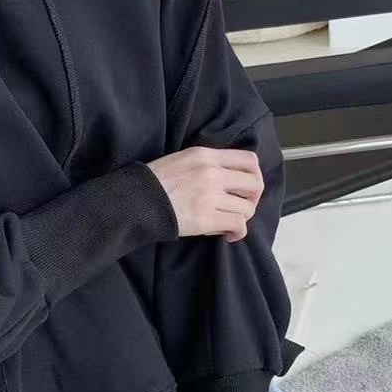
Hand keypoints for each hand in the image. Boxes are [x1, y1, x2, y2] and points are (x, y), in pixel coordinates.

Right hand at [145, 146, 263, 240]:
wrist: (136, 200)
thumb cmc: (155, 182)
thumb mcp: (182, 159)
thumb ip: (207, 163)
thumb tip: (229, 176)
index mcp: (205, 155)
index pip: (249, 160)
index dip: (254, 175)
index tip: (247, 187)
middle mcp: (212, 173)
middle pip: (254, 183)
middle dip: (253, 198)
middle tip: (242, 206)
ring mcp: (209, 196)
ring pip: (248, 207)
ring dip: (242, 217)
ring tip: (229, 222)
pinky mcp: (205, 218)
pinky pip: (238, 225)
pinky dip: (238, 232)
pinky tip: (229, 235)